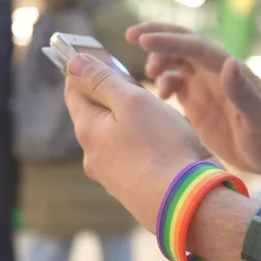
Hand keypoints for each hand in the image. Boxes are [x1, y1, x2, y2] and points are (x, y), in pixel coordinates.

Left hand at [64, 54, 203, 231]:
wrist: (186, 203)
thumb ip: (102, 80)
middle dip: (110, 96)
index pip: (73, 91)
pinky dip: (141, 144)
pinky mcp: (131, 188)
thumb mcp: (132, 101)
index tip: (97, 57)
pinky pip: (131, 157)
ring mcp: (111, 176)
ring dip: (129, 121)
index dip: (83, 71)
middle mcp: (93, 156)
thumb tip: (73, 63)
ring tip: (155, 114)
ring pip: (114, 137)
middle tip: (133, 83)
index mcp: (88, 130)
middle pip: (94, 115)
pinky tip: (163, 144)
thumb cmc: (161, 147)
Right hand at [126, 23, 260, 177]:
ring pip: (176, 62)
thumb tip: (229, 62)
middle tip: (131, 36)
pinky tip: (159, 97)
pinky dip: (162, 84)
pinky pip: (175, 85)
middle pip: (183, 44)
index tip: (143, 40)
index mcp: (229, 72)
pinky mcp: (198, 104)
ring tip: (148, 76)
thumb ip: (245, 93)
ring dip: (159, 62)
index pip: (195, 47)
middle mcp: (215, 74)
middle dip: (158, 36)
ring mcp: (206, 87)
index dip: (169, 41)